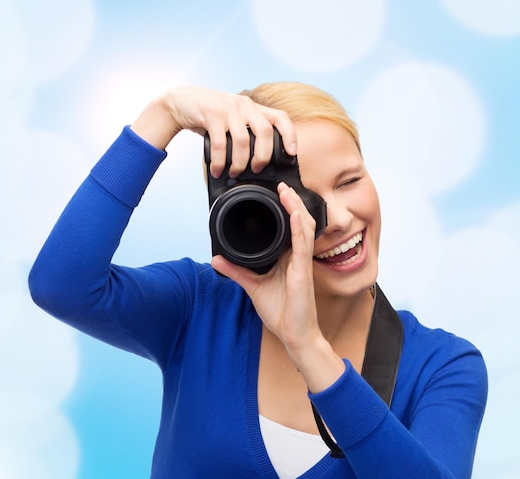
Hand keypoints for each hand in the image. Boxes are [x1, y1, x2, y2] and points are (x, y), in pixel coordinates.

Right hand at [130, 86, 296, 177]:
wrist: (180, 102)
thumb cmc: (209, 115)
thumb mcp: (233, 118)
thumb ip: (246, 131)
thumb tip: (260, 160)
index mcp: (253, 107)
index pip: (280, 117)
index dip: (290, 135)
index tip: (292, 153)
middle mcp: (244, 105)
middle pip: (265, 132)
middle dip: (263, 156)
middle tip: (256, 170)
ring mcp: (228, 108)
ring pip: (243, 140)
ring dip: (239, 162)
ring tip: (234, 173)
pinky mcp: (212, 114)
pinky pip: (220, 143)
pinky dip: (220, 161)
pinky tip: (217, 170)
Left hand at [213, 182, 319, 347]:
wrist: (295, 335)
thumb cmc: (282, 312)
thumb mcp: (252, 287)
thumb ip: (236, 271)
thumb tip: (216, 260)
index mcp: (288, 258)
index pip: (290, 227)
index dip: (287, 209)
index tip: (278, 193)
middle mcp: (297, 256)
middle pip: (299, 222)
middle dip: (292, 202)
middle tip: (283, 185)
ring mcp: (302, 262)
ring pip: (303, 227)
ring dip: (295, 208)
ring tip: (287, 192)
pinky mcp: (303, 271)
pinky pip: (302, 245)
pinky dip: (299, 228)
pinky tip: (295, 215)